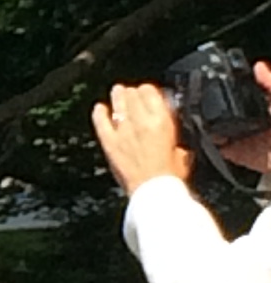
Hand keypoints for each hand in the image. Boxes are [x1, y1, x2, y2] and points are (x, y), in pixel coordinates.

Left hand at [93, 80, 190, 196]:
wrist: (153, 192)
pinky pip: (101, 122)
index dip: (149, 90)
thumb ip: (175, 140)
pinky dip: (100, 113)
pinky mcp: (109, 143)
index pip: (151, 92)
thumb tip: (172, 139)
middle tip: (132, 93)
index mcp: (161, 120)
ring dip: (118, 96)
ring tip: (118, 92)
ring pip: (118, 105)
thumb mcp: (182, 151)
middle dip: (133, 92)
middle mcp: (141, 121)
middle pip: (133, 95)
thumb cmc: (169, 177)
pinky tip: (99, 108)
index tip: (149, 93)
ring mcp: (123, 131)